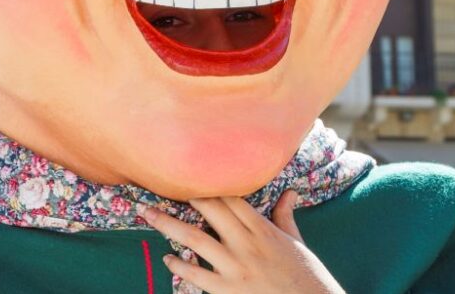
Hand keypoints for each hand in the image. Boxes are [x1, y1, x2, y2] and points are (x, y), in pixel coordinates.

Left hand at [142, 191, 343, 293]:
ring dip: (167, 225)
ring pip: (194, 238)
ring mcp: (235, 267)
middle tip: (158, 184)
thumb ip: (285, 216)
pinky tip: (167, 259)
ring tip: (147, 214)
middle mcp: (246, 243)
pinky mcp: (228, 290)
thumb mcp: (298, 242)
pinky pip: (196, 274)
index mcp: (262, 229)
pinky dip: (179, 265)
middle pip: (209, 210)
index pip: (230, 199)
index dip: (208, 184)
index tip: (188, 172)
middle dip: (183, 196)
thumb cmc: (307, 276)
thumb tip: (290, 192)